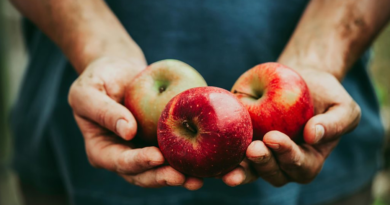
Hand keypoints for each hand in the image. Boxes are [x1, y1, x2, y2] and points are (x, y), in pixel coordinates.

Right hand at [68, 57, 202, 189]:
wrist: (119, 71)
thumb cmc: (98, 78)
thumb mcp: (88, 91)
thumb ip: (103, 111)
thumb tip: (128, 131)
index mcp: (102, 150)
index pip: (120, 161)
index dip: (138, 162)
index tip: (156, 157)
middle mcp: (124, 155)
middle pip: (143, 174)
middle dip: (162, 177)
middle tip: (183, 177)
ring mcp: (143, 150)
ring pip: (161, 169)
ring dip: (180, 175)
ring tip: (198, 179)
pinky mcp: (161, 141)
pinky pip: (175, 151)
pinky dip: (189, 158)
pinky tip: (206, 160)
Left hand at [222, 68, 360, 186]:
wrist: (299, 78)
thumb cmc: (324, 94)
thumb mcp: (342, 106)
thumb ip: (335, 123)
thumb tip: (313, 136)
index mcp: (309, 159)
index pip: (300, 165)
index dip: (287, 155)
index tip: (274, 138)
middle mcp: (284, 162)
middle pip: (274, 174)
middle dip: (263, 164)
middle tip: (253, 148)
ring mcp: (262, 154)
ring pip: (252, 171)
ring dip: (242, 170)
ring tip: (230, 165)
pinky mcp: (244, 142)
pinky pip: (233, 155)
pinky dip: (224, 158)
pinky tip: (215, 154)